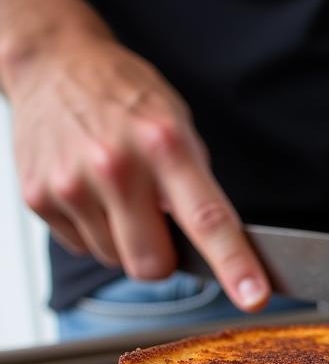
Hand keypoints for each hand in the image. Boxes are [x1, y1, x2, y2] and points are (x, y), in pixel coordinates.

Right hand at [7, 32, 269, 310]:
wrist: (55, 64)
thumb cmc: (128, 102)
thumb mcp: (179, 129)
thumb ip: (198, 189)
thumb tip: (221, 249)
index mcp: (165, 146)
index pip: (208, 219)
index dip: (235, 264)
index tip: (255, 298)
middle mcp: (116, 166)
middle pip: (153, 266)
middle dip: (162, 258)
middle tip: (157, 222)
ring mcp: (72, 183)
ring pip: (117, 261)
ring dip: (125, 241)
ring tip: (117, 194)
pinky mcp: (38, 197)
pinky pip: (84, 248)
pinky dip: (94, 230)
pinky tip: (91, 192)